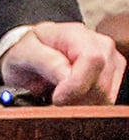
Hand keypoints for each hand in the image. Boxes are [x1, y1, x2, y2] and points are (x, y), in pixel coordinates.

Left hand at [0, 22, 125, 105]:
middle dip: (74, 98)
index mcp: (77, 34)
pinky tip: (72, 98)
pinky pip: (105, 103)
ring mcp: (112, 64)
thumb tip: (67, 77)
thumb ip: (46, 61)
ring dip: (79, 103)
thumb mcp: (25, 53)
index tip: (57, 98)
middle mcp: (102, 46)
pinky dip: (86, 106)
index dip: (76, 84)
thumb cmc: (29, 51)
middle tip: (53, 96)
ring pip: (105, 98)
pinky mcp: (115, 80)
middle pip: (100, 85)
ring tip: (60, 93)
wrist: (35, 54)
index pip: (92, 60)